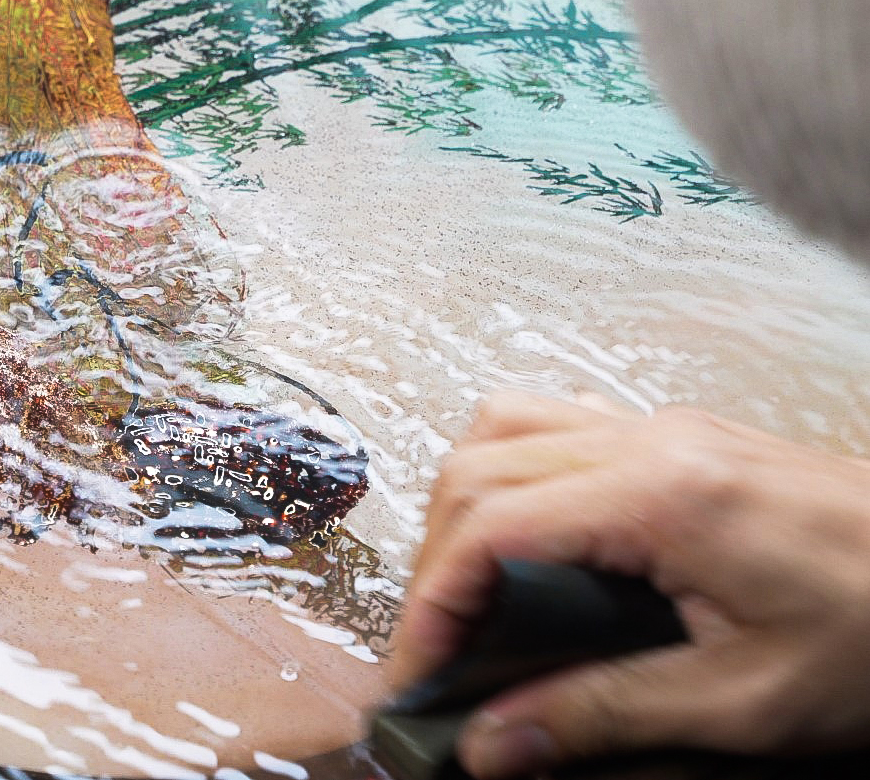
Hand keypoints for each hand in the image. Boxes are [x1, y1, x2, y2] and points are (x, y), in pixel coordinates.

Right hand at [388, 390, 869, 777]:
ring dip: (465, 505)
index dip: (432, 604)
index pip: (491, 526)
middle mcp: (657, 440)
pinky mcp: (689, 440)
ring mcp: (672, 428)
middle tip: (436, 648)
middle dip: (434, 561)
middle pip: (480, 465)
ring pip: (508, 424)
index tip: (420, 672)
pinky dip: (515, 475)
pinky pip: (561, 425)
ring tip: (467, 590)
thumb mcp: (746, 701)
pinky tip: (535, 542)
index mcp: (667, 495)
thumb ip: (605, 714)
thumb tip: (494, 741)